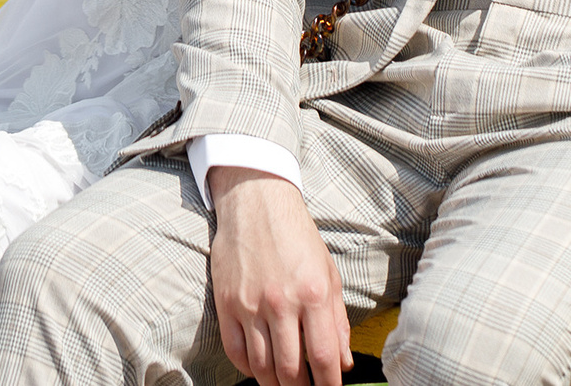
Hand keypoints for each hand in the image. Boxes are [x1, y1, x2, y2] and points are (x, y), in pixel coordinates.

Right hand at [207, 168, 350, 385]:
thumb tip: (344, 362)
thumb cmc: (297, 237)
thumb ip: (338, 319)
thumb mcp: (328, 272)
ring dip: (275, 384)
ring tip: (285, 385)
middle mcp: (282, 302)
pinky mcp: (226, 304)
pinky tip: (260, 369)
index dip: (329, 384)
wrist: (257, 202)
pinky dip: (248, 369)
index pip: (323, 356)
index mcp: (313, 293)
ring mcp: (250, 304)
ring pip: (262, 367)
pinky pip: (236, 352)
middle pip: (290, 370)